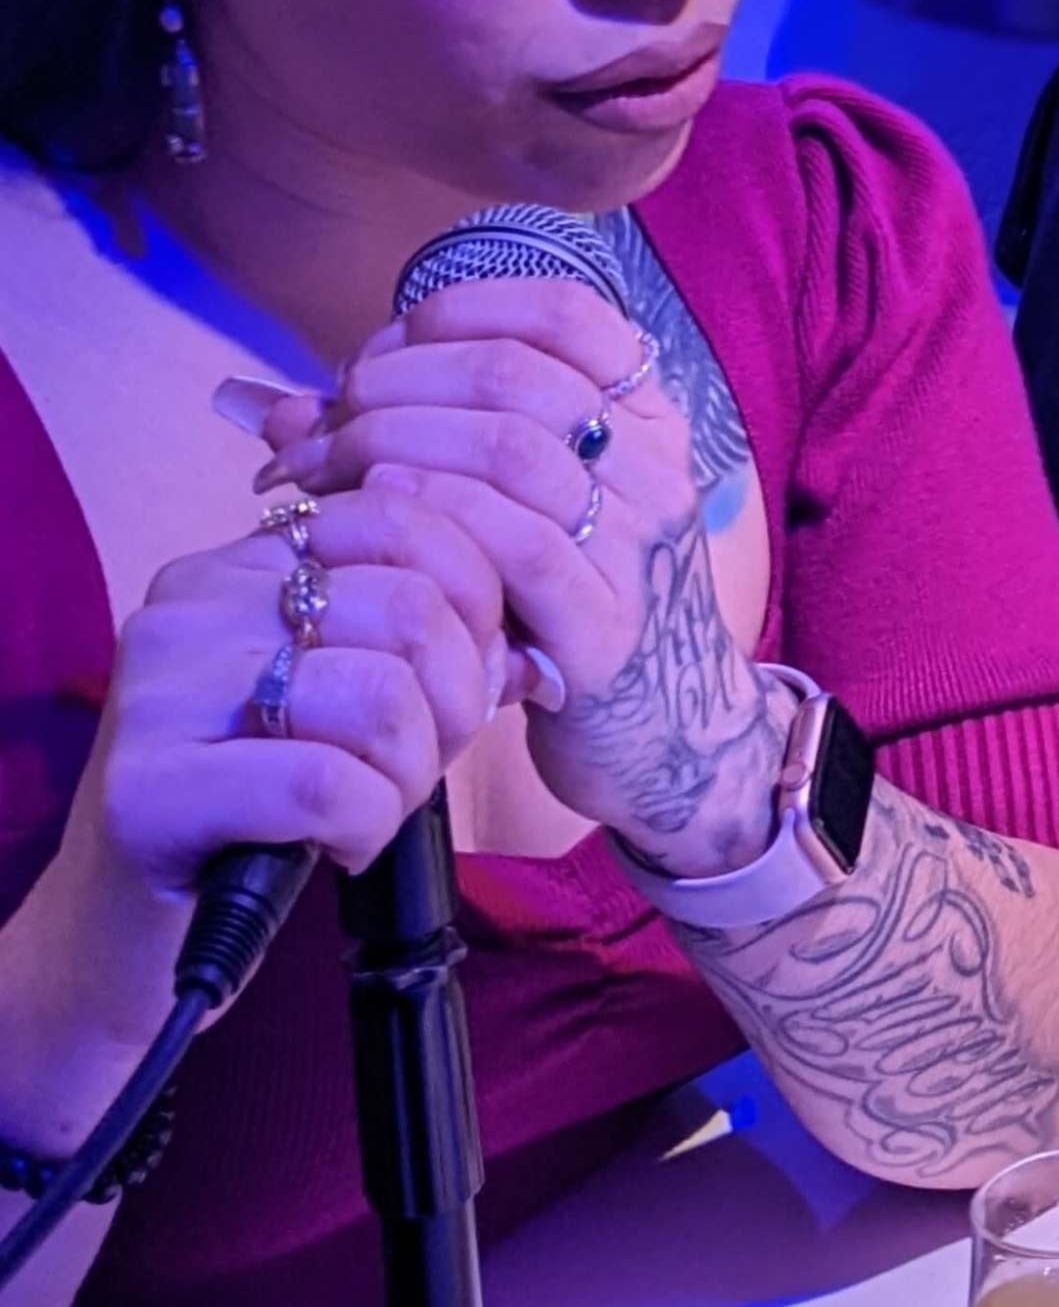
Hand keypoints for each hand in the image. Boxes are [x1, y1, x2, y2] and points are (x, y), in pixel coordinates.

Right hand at [21, 489, 512, 1047]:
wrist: (139, 931)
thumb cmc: (266, 804)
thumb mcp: (347, 698)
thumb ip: (428, 647)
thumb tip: (528, 648)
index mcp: (238, 564)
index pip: (400, 518)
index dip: (475, 599)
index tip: (473, 673)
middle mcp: (188, 607)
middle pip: (408, 607)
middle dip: (457, 699)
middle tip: (426, 760)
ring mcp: (157, 693)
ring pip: (378, 694)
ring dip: (414, 771)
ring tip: (378, 806)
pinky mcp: (147, 788)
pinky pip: (326, 785)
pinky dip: (367, 825)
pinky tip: (340, 846)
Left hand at [250, 280, 786, 879]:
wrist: (672, 736)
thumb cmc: (569, 611)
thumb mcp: (520, 513)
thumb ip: (419, 448)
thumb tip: (281, 408)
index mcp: (644, 421)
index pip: (565, 314)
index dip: (458, 311)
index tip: (382, 351)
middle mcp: (654, 468)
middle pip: (516, 374)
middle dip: (395, 384)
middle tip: (325, 425)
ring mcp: (639, 546)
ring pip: (510, 448)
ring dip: (392, 445)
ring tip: (325, 475)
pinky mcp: (607, 631)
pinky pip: (517, 548)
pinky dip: (433, 517)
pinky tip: (376, 518)